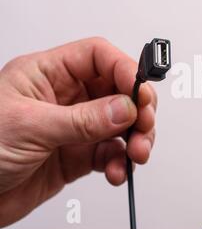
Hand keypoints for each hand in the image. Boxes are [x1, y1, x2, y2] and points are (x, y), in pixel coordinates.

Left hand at [0, 37, 156, 226]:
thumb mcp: (29, 127)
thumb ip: (82, 119)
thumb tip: (125, 107)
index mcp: (47, 75)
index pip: (97, 57)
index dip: (124, 69)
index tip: (140, 92)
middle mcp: (65, 98)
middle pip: (117, 90)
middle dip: (138, 108)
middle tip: (144, 124)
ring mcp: (74, 127)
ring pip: (121, 124)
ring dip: (135, 138)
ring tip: (136, 153)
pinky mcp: (78, 155)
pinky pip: (111, 153)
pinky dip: (121, 162)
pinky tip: (116, 170)